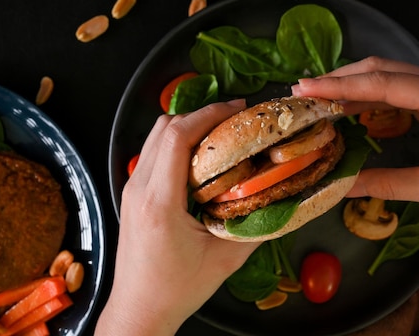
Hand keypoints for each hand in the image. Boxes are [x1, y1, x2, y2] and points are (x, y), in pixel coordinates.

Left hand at [96, 100, 260, 335]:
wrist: (139, 309)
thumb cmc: (176, 290)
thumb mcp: (225, 260)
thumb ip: (257, 228)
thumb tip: (286, 202)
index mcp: (159, 202)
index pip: (178, 137)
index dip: (209, 114)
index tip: (237, 109)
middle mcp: (139, 189)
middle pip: (164, 127)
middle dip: (200, 114)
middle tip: (233, 117)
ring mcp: (131, 190)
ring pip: (155, 137)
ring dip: (187, 127)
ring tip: (220, 132)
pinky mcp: (133, 195)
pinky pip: (153, 153)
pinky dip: (177, 143)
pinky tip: (202, 157)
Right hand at [292, 57, 418, 333]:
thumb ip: (388, 184)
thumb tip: (342, 186)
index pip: (382, 83)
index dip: (339, 86)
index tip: (305, 89)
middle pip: (382, 69)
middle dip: (340, 79)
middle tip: (303, 92)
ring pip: (391, 75)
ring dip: (354, 84)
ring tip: (319, 98)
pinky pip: (402, 89)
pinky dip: (373, 95)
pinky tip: (353, 108)